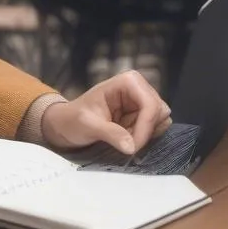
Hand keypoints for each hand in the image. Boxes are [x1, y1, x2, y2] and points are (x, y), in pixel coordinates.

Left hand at [40, 70, 170, 155]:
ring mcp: (142, 101)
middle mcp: (139, 88)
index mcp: (127, 81)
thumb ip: (111, 134)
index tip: (132, 147)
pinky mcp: (142, 115)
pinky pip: (156, 129)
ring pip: (160, 122)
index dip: (145, 128)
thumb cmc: (73, 119)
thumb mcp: (88, 126)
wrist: (67, 125)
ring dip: (144, 135)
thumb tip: (131, 147)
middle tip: (125, 143)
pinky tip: (126, 137)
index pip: (150, 105)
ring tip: (122, 137)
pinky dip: (144, 137)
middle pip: (160, 113)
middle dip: (145, 132)